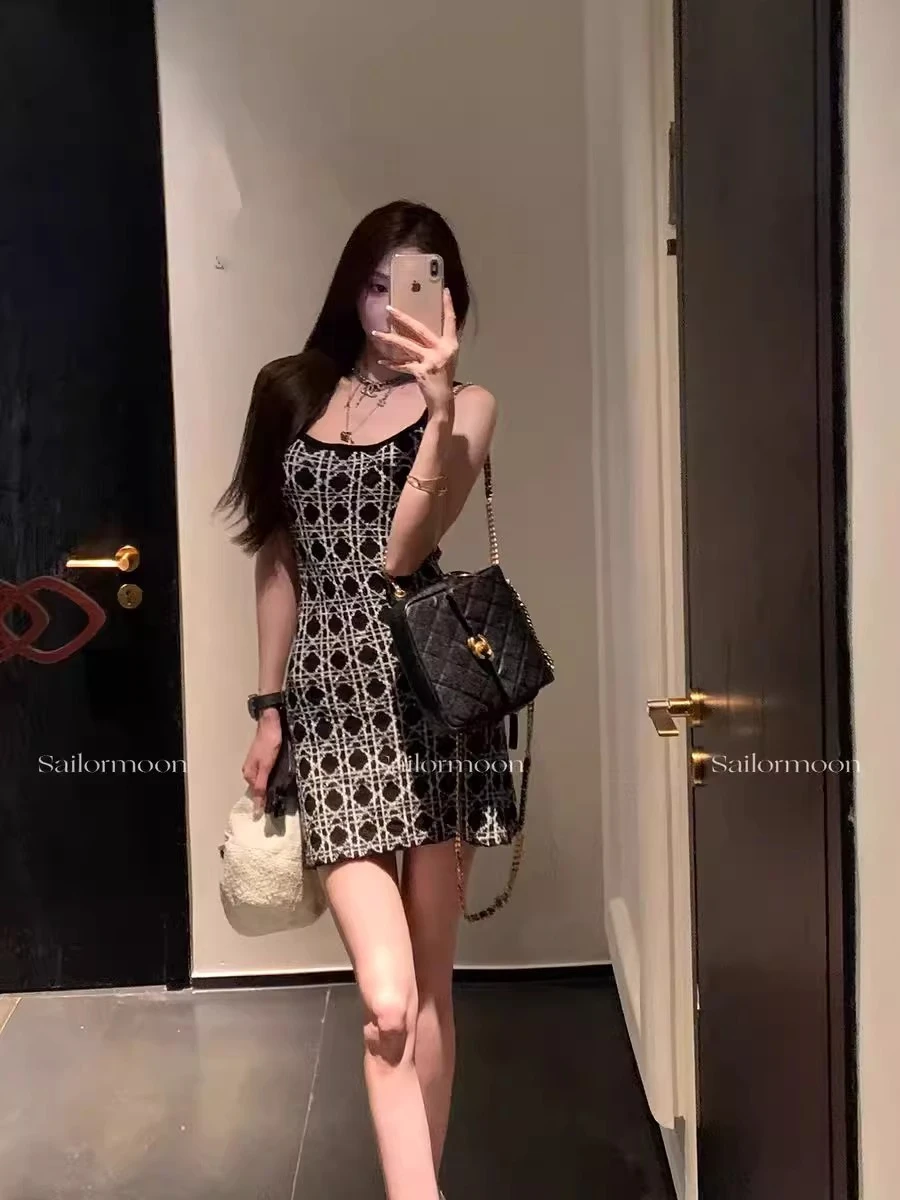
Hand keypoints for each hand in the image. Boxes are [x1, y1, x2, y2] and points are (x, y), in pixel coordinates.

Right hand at [241, 710, 281, 815]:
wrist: (272, 721)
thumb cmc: (269, 742)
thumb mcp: (266, 766)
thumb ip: (262, 785)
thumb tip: (257, 807)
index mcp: (249, 773)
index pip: (256, 795)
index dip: (265, 804)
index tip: (275, 813)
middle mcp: (251, 770)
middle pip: (260, 788)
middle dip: (269, 795)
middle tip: (284, 804)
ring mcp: (258, 763)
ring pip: (266, 780)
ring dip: (273, 786)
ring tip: (286, 794)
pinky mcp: (266, 758)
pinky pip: (270, 772)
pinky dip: (276, 777)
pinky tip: (284, 779)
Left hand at [371, 287, 458, 418]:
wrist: (443, 400)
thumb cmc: (443, 378)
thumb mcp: (446, 358)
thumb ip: (436, 345)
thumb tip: (419, 331)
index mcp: (451, 345)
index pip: (451, 321)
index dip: (448, 306)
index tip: (445, 290)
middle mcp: (442, 350)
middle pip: (419, 329)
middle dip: (402, 318)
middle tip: (390, 309)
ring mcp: (431, 360)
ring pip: (406, 345)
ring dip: (389, 339)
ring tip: (375, 333)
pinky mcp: (421, 371)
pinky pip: (402, 364)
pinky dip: (392, 363)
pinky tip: (381, 361)